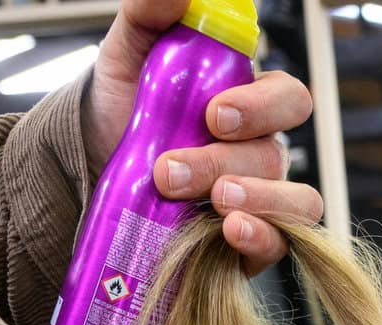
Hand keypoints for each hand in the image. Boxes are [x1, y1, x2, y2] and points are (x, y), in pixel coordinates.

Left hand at [84, 0, 322, 269]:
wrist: (88, 174)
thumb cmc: (120, 111)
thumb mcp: (126, 54)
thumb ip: (149, 14)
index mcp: (247, 104)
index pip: (287, 98)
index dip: (262, 106)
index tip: (214, 113)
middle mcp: (259, 153)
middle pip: (276, 154)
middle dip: (228, 160)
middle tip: (172, 169)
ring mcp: (258, 202)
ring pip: (293, 202)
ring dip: (257, 200)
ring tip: (212, 202)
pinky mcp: (247, 245)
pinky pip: (279, 245)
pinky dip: (261, 238)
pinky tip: (231, 230)